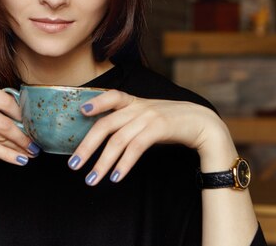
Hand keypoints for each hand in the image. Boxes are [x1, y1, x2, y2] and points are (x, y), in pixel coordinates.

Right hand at [0, 80, 39, 165]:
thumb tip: (16, 113)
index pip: (4, 99)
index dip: (21, 113)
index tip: (31, 122)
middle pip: (3, 121)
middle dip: (23, 135)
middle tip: (36, 143)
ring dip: (17, 147)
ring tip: (30, 153)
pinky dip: (6, 155)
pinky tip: (17, 159)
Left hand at [67, 90, 227, 184]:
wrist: (202, 123)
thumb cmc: (170, 122)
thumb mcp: (147, 115)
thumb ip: (128, 120)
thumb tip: (104, 137)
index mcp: (134, 102)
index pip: (112, 96)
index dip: (96, 102)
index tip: (81, 112)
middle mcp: (138, 107)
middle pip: (105, 125)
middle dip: (87, 147)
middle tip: (73, 165)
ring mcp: (148, 116)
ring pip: (118, 140)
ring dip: (102, 163)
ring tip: (92, 179)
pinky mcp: (159, 128)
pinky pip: (136, 147)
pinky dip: (124, 164)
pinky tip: (115, 177)